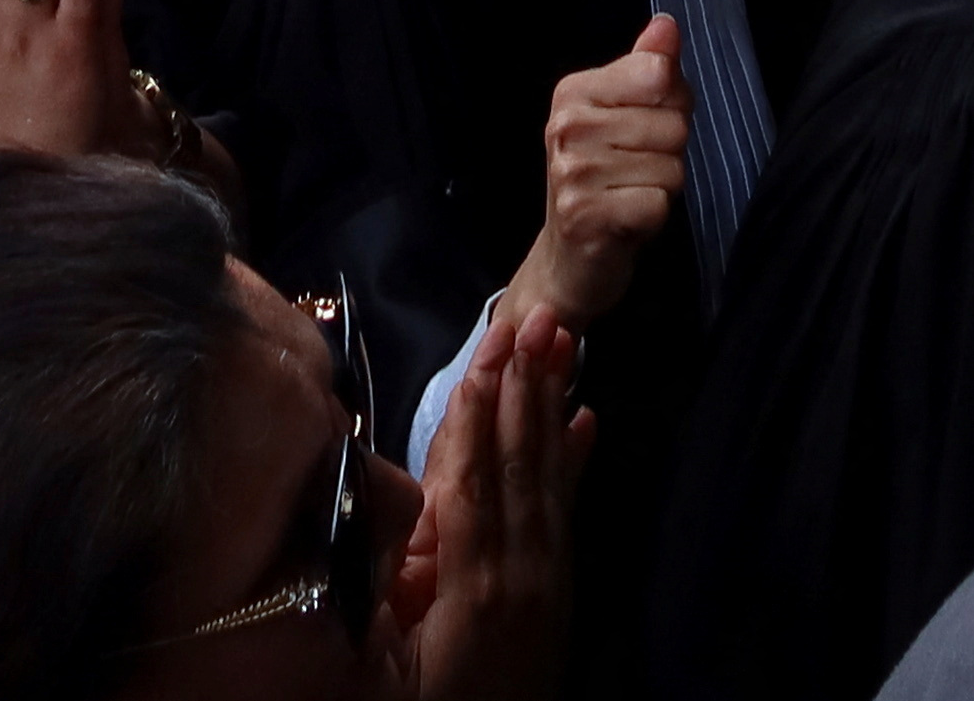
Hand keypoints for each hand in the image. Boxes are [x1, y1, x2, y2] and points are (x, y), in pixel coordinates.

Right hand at [396, 304, 581, 700]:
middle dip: (524, 385)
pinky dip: (575, 462)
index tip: (484, 352)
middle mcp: (521, 571)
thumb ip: (390, 581)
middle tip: (537, 313)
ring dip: (550, 404)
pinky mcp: (557, 592)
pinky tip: (587, 421)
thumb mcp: (385, 660)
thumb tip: (398, 506)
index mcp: (474, 583)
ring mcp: (545, 581)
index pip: (472, 480)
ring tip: (561, 341)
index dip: (476, 415)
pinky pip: (566, 513)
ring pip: (547, 477)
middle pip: (518, 462)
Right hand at [504, 17, 692, 330]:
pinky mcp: (587, 216)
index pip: (660, 74)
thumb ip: (647, 68)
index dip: (671, 104)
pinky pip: (659, 204)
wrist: (567, 259)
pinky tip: (628, 220)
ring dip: (663, 187)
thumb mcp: (621, 115)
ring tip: (630, 193)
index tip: (643, 126)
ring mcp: (574, 173)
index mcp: (573, 91)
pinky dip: (654, 217)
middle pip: (673, 124)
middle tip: (636, 170)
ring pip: (671, 166)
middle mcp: (567, 126)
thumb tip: (666, 24)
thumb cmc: (602, 179)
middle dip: (668, 152)